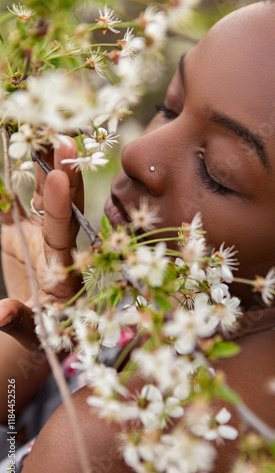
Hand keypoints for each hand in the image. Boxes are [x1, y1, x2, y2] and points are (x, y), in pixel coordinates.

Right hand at [0, 136, 83, 346]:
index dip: (62, 206)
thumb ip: (19, 321)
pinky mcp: (22, 235)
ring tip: (45, 136)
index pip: (63, 233)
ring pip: (46, 199)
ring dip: (44, 170)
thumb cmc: (46, 336)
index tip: (59, 177)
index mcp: (63, 270)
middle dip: (63, 175)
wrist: (41, 328)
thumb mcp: (35, 333)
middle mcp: (56, 247)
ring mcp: (40, 237)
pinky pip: (17, 207)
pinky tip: (13, 156)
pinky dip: (12, 186)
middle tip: (62, 140)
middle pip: (63, 207)